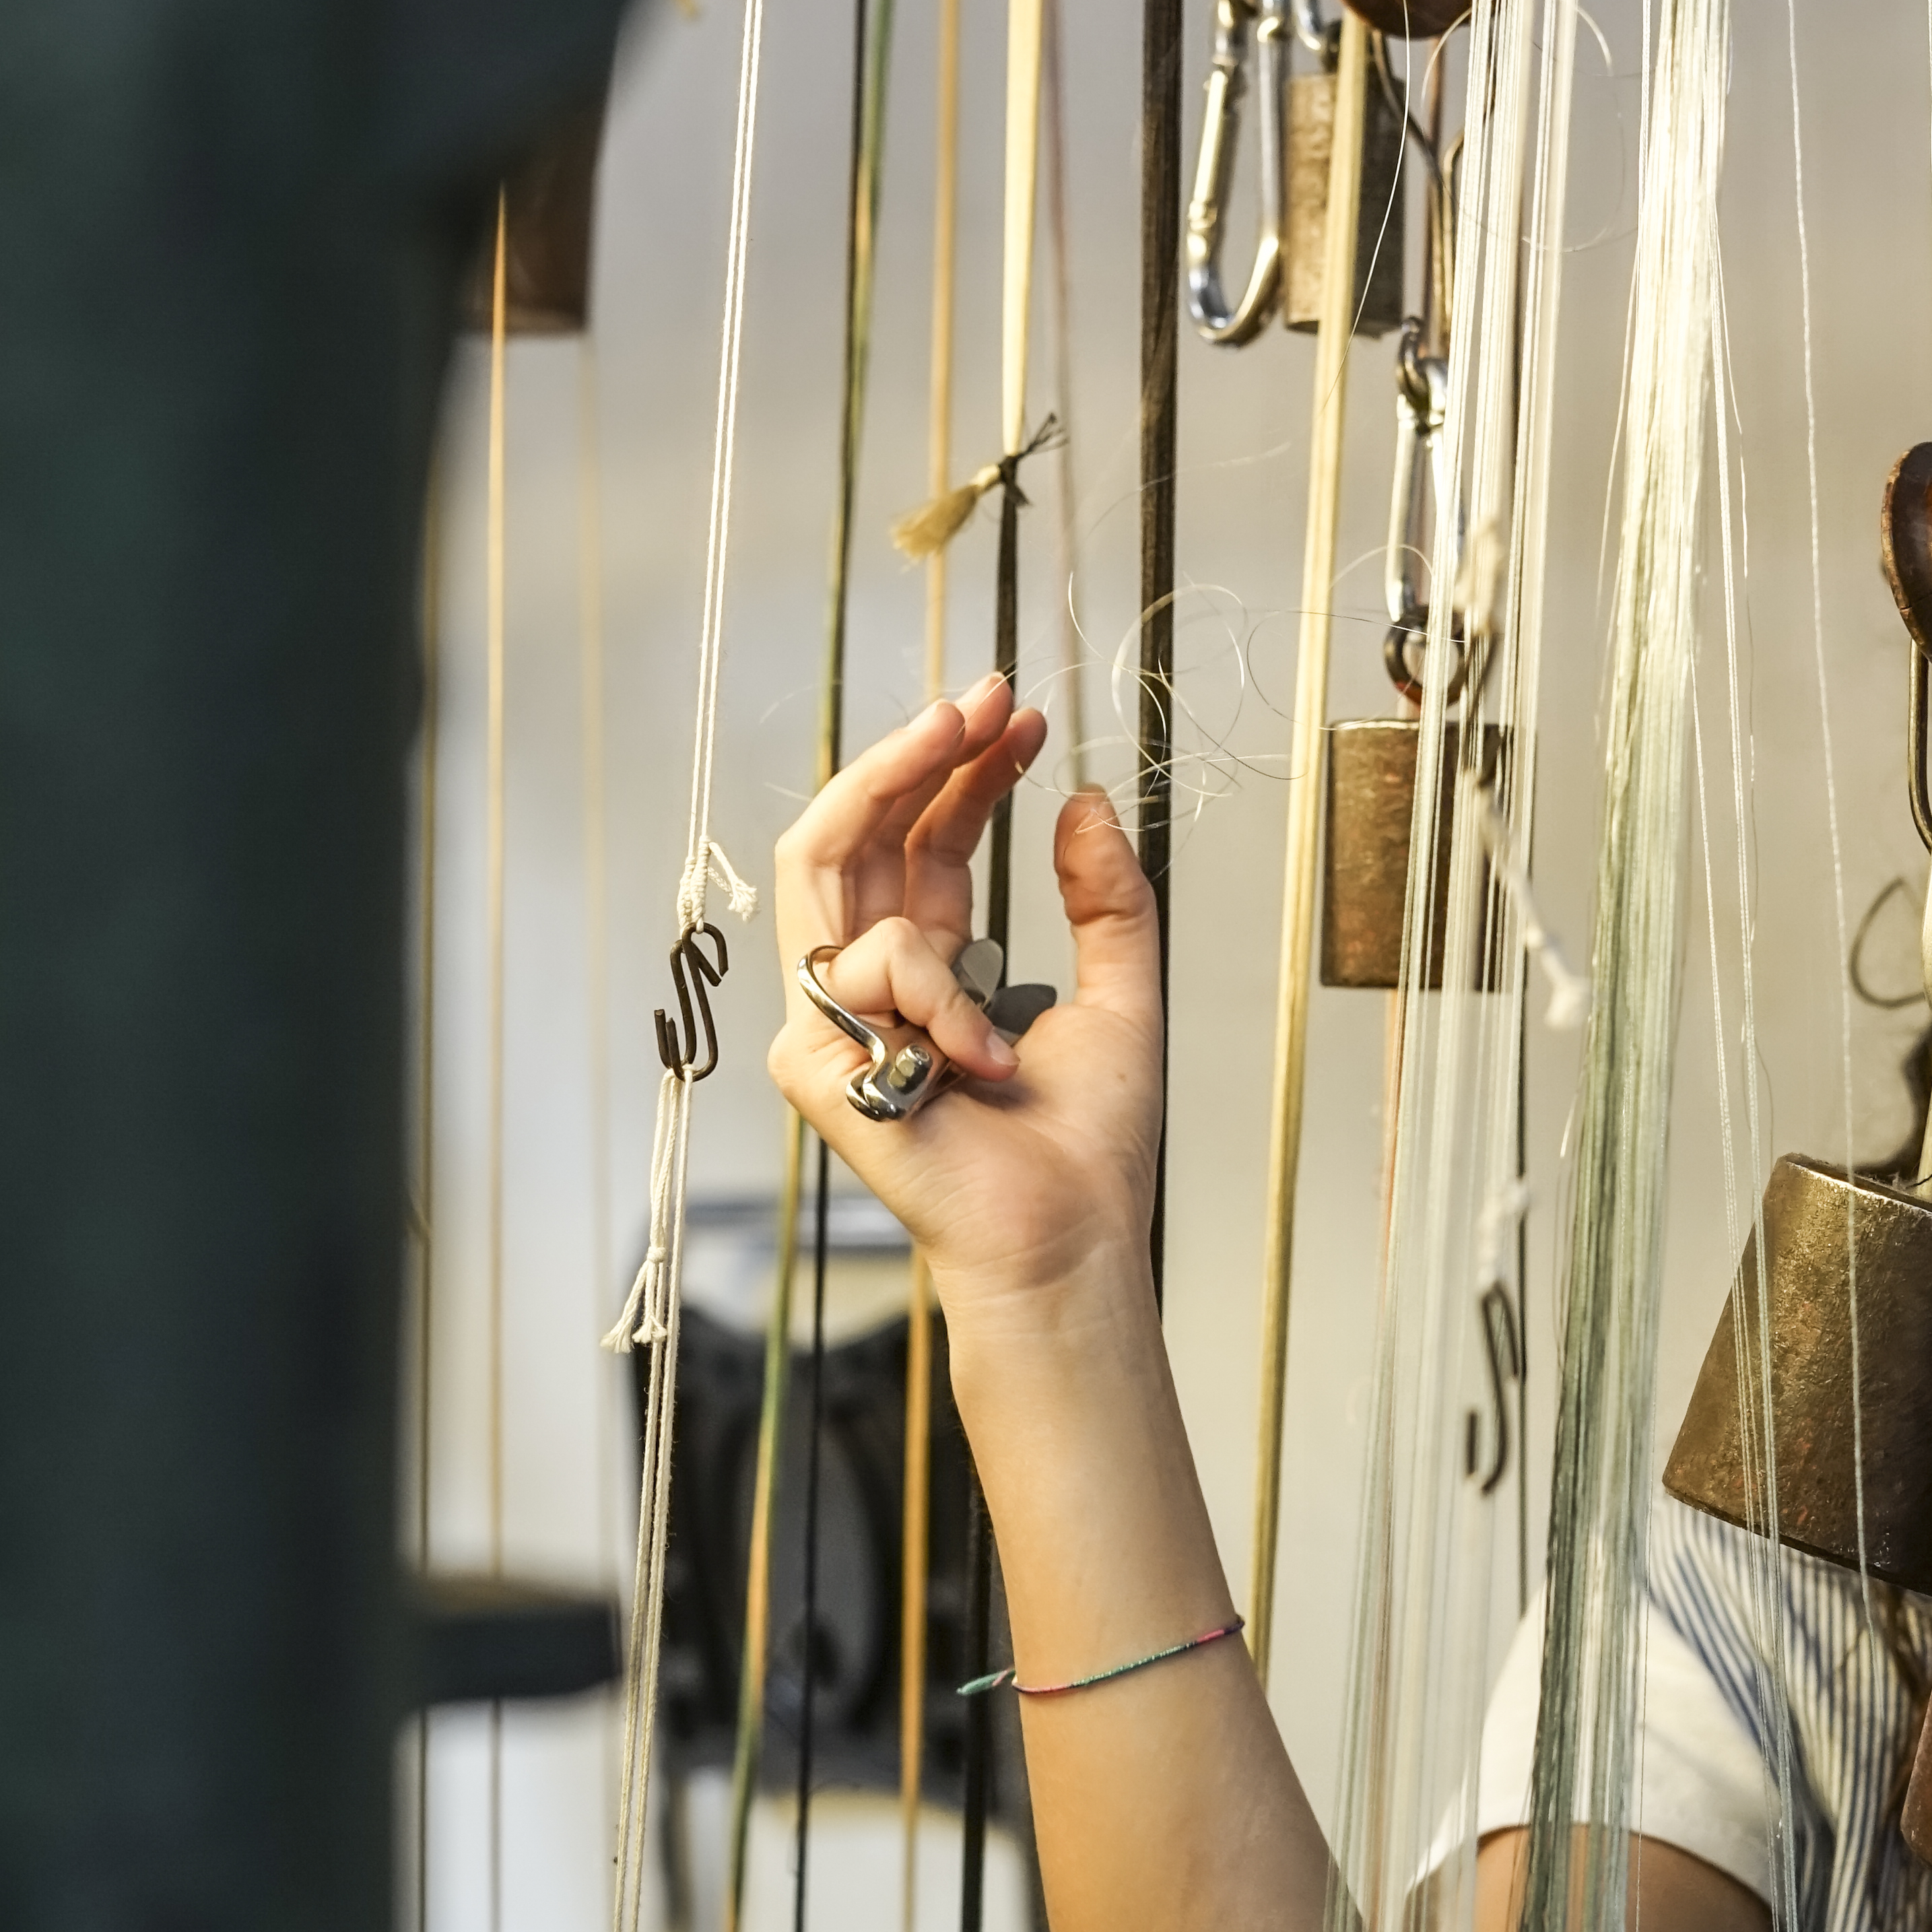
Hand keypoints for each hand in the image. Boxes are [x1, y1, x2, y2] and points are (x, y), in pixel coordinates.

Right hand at [768, 677, 1160, 1304]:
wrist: (1066, 1237)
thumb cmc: (1087, 1148)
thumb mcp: (1121, 991)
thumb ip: (1104, 897)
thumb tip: (1082, 800)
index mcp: (929, 972)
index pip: (922, 844)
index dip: (963, 773)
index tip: (1023, 719)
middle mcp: (869, 989)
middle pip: (859, 833)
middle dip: (914, 749)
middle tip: (983, 695)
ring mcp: (829, 1022)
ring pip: (833, 864)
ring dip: (913, 795)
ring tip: (982, 757)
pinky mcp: (810, 1061)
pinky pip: (867, 962)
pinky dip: (941, 991)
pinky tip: (988, 1058)